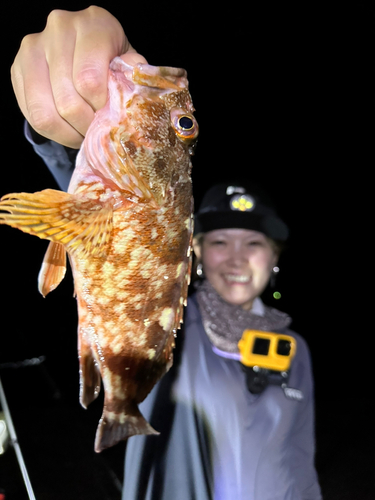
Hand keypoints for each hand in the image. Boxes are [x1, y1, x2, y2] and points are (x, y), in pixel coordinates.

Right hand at [11, 6, 146, 147]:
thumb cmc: (112, 64)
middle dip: (85, 125)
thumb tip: (131, 90)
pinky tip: (67, 127)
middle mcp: (60, 28)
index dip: (99, 110)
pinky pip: (31, 115)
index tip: (109, 118)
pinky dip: (53, 131)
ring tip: (82, 132)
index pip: (89, 81)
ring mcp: (34, 46)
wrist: (85, 55)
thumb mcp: (130, 69)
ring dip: (68, 132)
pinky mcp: (18, 67)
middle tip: (96, 130)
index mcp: (95, 24)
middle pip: (67, 101)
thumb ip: (133, 79)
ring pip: (46, 112)